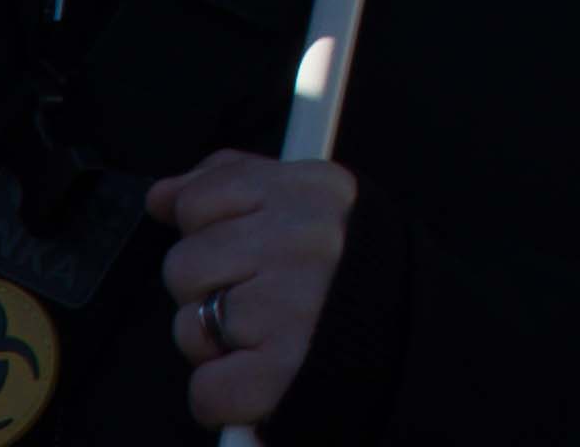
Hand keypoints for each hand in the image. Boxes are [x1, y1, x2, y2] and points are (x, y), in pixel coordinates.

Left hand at [149, 154, 349, 430]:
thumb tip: (162, 195)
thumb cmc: (355, 275)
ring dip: (216, 342)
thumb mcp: (313, 204)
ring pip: (188, 326)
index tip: (237, 247)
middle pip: (184, 265)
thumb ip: (235, 184)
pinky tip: (260, 376)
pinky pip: (204, 389)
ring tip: (265, 336)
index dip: (208, 230)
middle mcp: (300, 240)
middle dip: (209, 289)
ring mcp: (287, 306)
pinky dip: (224, 395)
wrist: (416, 341)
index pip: (202, 198)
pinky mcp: (278, 373)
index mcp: (310, 191)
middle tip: (259, 297)